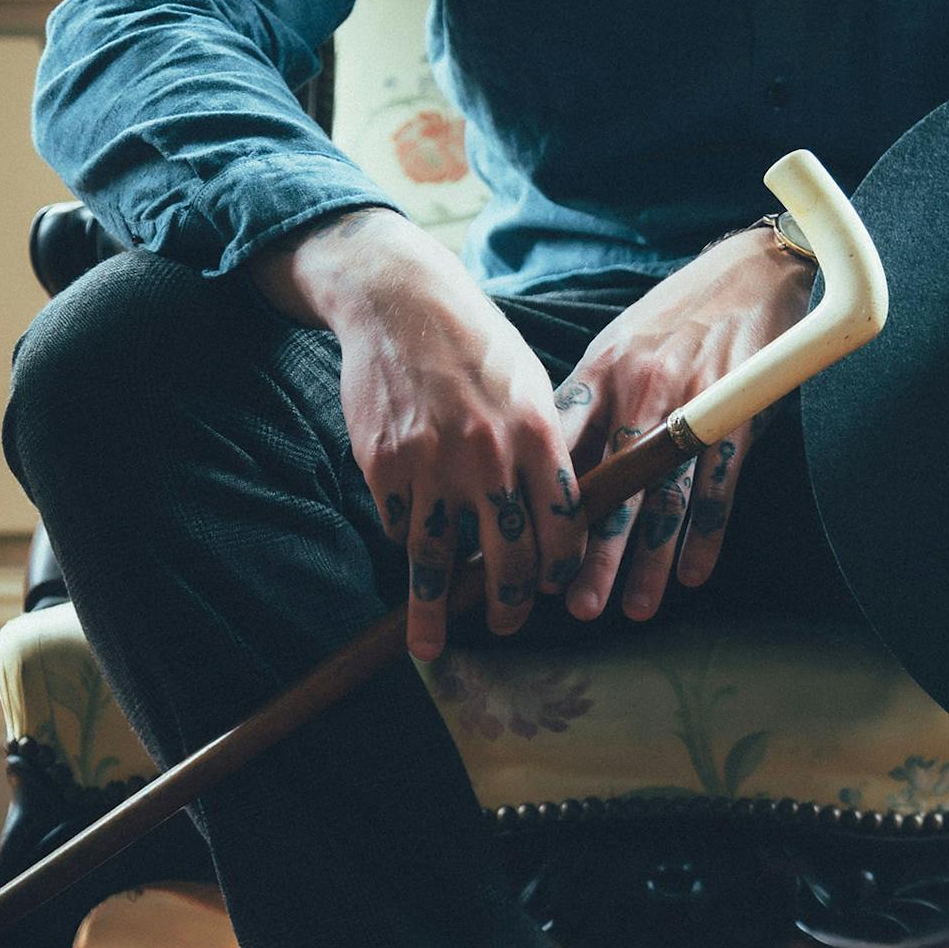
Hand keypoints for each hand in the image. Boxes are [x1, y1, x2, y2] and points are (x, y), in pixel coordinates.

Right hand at [250, 207, 587, 660]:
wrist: (403, 304)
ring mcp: (432, 463)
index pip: (562, 527)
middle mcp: (489, 456)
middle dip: (507, 603)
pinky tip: (410, 549)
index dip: (560, 570)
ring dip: (436, 608)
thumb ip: (549, 450)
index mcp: (537, 435)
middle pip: (506, 556)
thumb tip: (564, 516)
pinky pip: (398, 525)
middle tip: (505, 622)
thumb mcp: (532, 387)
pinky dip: (407, 541)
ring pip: (438, 558)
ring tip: (433, 642)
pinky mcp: (384, 464)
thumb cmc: (478, 347)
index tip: (554, 590)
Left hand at [554, 225, 814, 621]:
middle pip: (611, 488)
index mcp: (601, 374)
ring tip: (634, 608)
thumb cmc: (675, 315)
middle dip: (593, 554)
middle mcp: (640, 393)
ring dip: (649, 560)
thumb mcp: (616, 345)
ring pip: (664, 499)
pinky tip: (691, 573)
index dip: (541, 505)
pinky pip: (717, 488)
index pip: (560, 450)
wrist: (752, 270)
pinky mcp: (738, 418)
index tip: (524, 553)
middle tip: (575, 606)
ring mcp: (692, 408)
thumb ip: (586, 404)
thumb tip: (551, 469)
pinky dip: (705, 534)